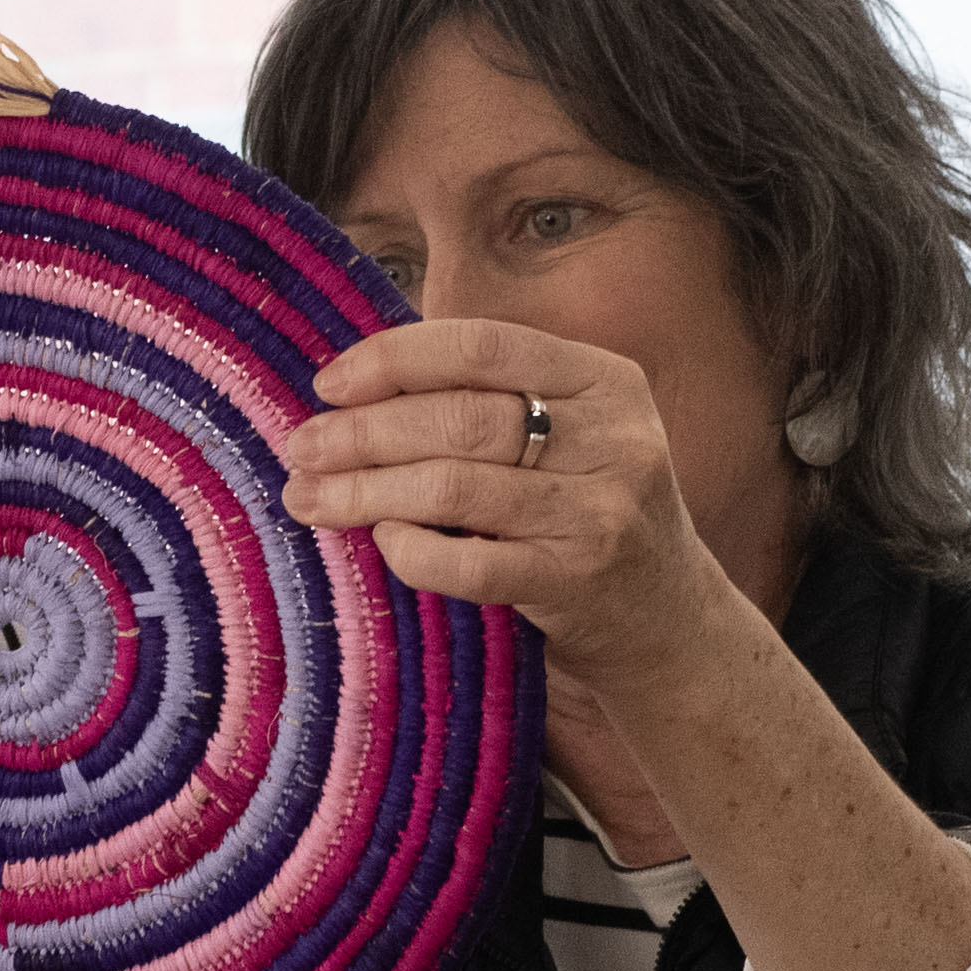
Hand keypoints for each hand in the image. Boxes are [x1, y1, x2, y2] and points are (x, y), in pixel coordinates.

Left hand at [274, 315, 738, 699]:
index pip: (482, 346)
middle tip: (303, 448)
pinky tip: (381, 543)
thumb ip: (496, 400)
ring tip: (310, 497)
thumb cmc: (588, 514)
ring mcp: (599, 512)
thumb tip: (358, 386)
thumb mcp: (573, 436)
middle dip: (364, 432)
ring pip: (454, 487)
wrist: (668, 623)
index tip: (330, 383)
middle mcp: (612, 439)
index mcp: (605, 380)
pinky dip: (411, 550)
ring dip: (366, 491)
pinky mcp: (577, 581)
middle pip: (459, 418)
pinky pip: (468, 562)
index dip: (395, 358)